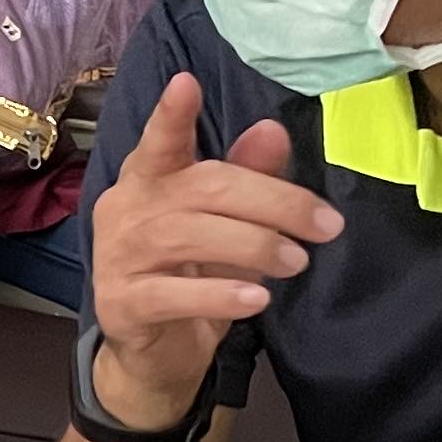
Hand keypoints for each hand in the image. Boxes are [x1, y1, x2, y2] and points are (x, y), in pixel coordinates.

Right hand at [89, 81, 341, 425]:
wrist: (155, 357)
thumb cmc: (191, 278)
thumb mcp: (227, 227)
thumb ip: (247, 179)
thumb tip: (272, 130)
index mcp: (149, 178)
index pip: (160, 141)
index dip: (172, 115)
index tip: (186, 83)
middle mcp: (126, 209)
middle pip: (202, 189)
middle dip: (273, 202)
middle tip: (325, 224)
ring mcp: (117, 257)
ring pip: (190, 237)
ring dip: (254, 246)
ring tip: (296, 261)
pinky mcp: (120, 304)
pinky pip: (172, 294)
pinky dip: (219, 294)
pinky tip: (256, 298)